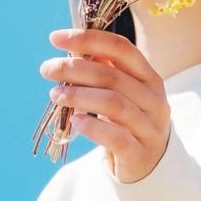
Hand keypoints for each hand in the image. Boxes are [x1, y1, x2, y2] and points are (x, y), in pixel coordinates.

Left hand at [39, 28, 171, 182]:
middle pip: (112, 75)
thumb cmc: (129, 120)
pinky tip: (75, 121)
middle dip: (75, 68)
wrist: (150, 162)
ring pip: (113, 103)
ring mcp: (150, 126)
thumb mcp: (123, 92)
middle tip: (47, 68)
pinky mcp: (140, 153)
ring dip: (78, 95)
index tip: (56, 38)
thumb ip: (106, 70)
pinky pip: (116, 136)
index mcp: (149, 76)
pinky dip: (92, 126)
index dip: (88, 39)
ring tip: (55, 94)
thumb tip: (76, 49)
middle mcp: (153, 98)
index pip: (121, 48)